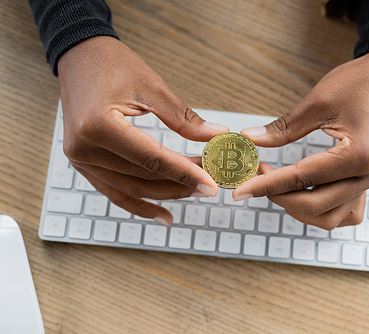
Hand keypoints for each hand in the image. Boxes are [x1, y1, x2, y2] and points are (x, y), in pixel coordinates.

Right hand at [58, 36, 227, 224]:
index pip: (152, 159)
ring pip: (131, 188)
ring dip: (165, 193)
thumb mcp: (152, 87)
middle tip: (211, 182)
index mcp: (98, 126)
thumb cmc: (113, 64)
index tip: (211, 184)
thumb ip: (184, 119)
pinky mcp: (82, 162)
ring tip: (194, 192)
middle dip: (180, 183)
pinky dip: (139, 203)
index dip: (185, 173)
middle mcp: (84, 148)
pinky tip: (163, 214)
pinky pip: (114, 191)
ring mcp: (80, 159)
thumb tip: (216, 137)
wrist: (80, 57)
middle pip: (142, 177)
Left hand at [234, 48, 368, 229]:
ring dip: (299, 208)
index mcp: (358, 155)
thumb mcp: (317, 102)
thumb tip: (250, 139)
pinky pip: (346, 211)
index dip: (266, 185)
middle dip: (279, 197)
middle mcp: (368, 175)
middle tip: (256, 179)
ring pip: (330, 217)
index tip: (241, 190)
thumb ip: (282, 129)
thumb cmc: (360, 82)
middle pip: (314, 206)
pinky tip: (305, 193)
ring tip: (278, 186)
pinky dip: (322, 210)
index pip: (301, 179)